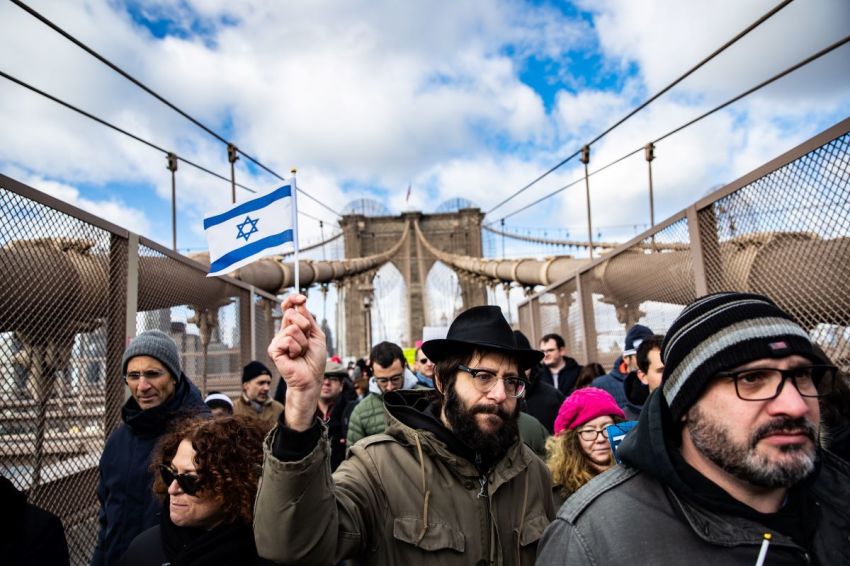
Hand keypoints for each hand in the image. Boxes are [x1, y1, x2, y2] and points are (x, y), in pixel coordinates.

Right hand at [267, 294, 326, 429]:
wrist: (311, 378)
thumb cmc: (314, 359)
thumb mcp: (316, 335)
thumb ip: (309, 319)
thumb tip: (300, 303)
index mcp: (293, 326)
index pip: (289, 307)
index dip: (293, 299)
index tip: (302, 298)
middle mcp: (283, 331)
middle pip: (292, 313)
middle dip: (305, 325)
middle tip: (307, 340)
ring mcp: (277, 340)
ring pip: (292, 328)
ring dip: (303, 342)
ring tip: (301, 352)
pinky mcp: (274, 350)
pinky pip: (288, 340)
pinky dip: (296, 348)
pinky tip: (294, 357)